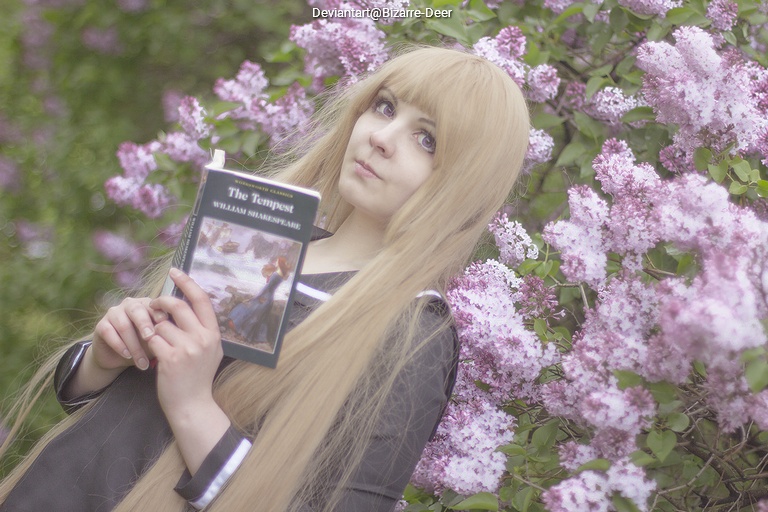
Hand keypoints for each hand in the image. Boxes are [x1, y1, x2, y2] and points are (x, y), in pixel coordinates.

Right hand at [93, 297, 165, 371]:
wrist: (117, 357)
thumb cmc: (143, 345)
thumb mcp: (156, 339)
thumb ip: (163, 333)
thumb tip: (177, 334)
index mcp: (146, 304)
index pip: (154, 305)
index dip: (160, 315)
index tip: (167, 328)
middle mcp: (129, 305)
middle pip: (137, 310)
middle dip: (145, 325)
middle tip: (151, 339)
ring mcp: (113, 313)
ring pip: (123, 325)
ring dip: (133, 345)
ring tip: (141, 361)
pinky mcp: (101, 325)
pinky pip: (109, 332)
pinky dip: (119, 345)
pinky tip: (127, 355)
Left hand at [146, 268, 230, 474]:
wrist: (192, 405)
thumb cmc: (197, 377)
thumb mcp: (209, 350)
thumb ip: (201, 329)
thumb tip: (183, 305)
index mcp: (214, 333)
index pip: (201, 299)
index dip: (187, 282)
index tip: (174, 272)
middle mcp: (203, 338)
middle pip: (177, 306)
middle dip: (161, 304)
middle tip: (153, 307)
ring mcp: (187, 348)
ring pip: (161, 324)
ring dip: (154, 331)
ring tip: (157, 343)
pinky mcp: (171, 358)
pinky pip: (153, 340)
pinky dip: (148, 344)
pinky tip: (151, 353)